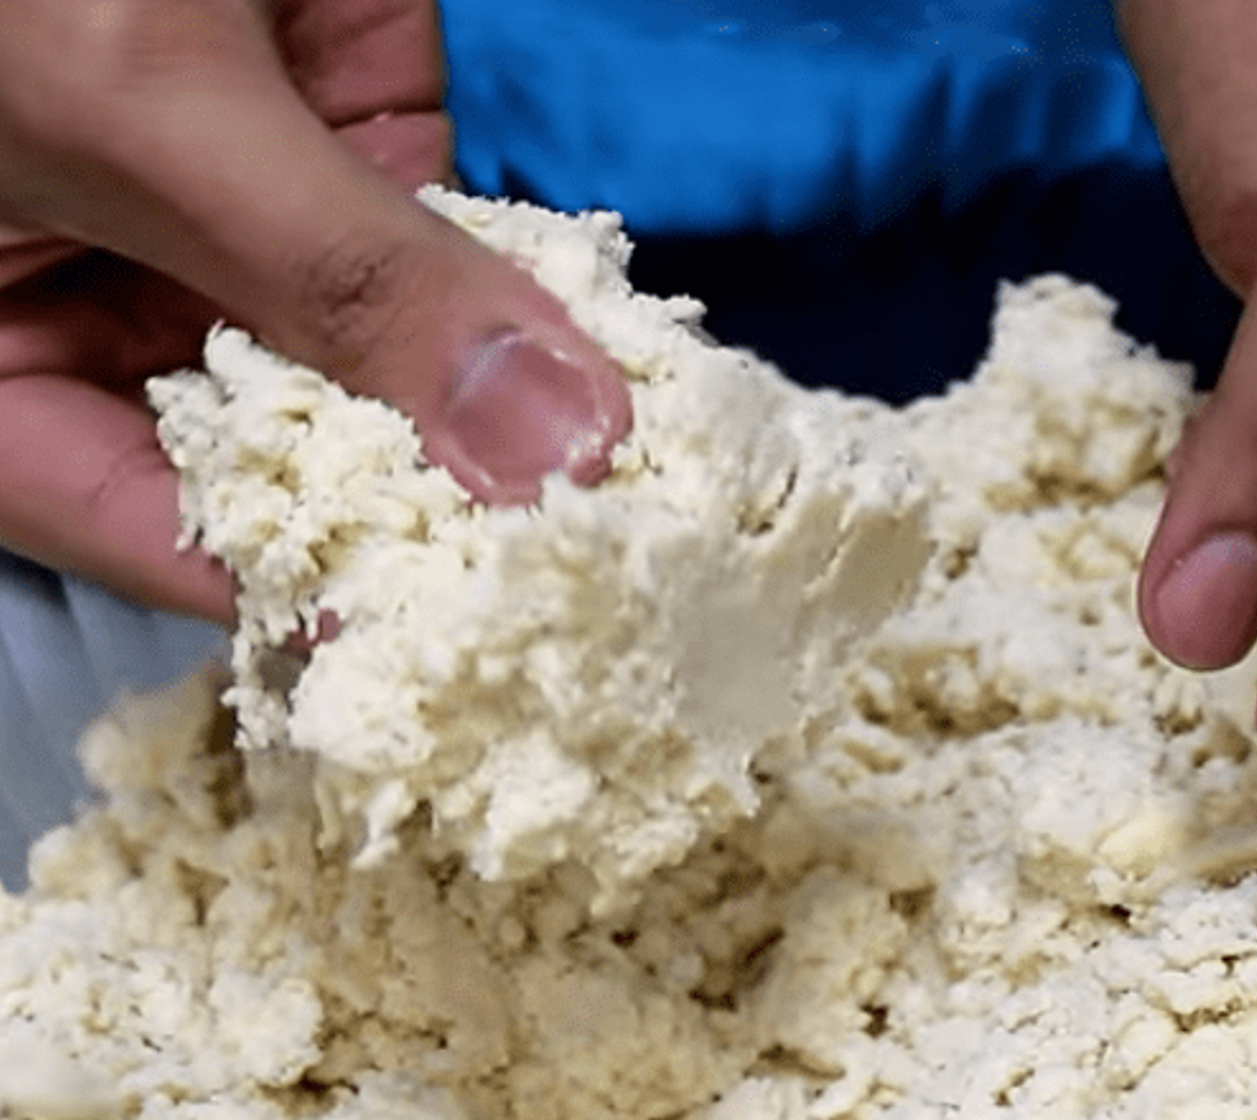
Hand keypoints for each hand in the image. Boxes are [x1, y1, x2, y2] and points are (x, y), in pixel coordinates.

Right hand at [0, 0, 630, 623]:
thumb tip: (542, 440)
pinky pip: (459, 256)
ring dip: (511, 410)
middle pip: (305, 467)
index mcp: (3, 374)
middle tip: (596, 575)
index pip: (167, 538)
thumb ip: (339, 279)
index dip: (325, 598)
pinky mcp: (350, 148)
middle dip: (447, 508)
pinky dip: (536, 302)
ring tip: (632, 491)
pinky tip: (619, 365)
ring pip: (401, 365)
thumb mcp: (137, 106)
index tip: (485, 639)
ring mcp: (254, 237)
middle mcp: (132, 320)